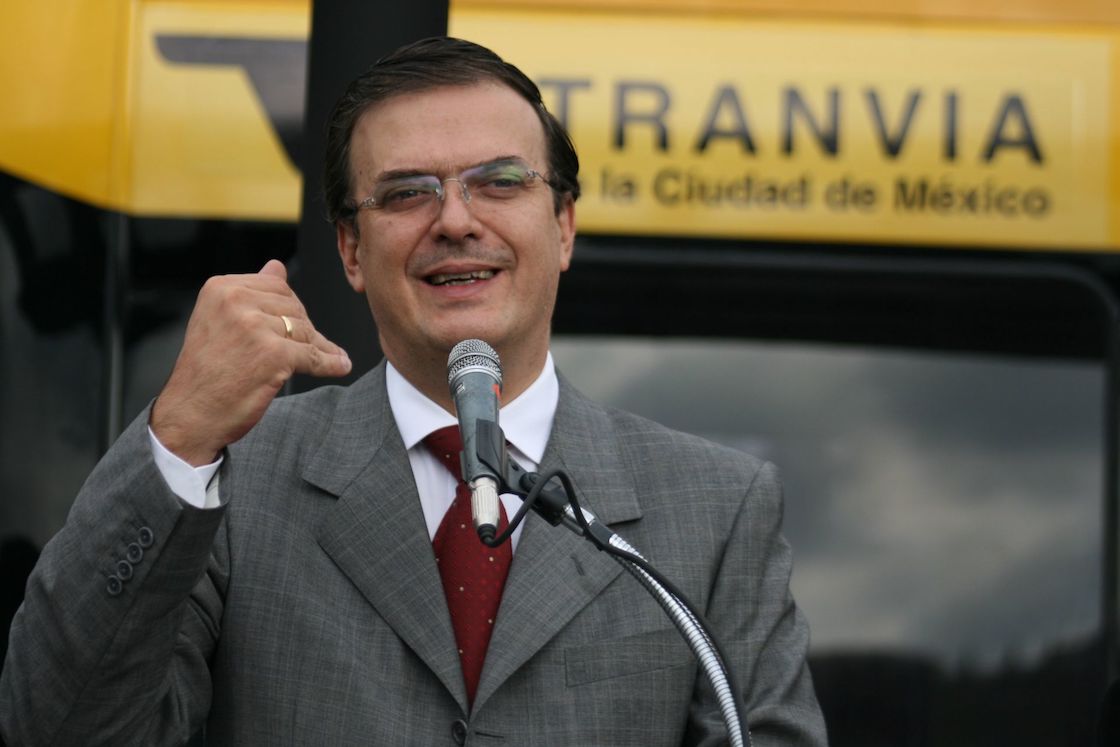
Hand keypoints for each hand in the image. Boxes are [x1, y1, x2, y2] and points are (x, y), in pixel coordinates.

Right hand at [150, 260, 351, 464]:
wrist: (190, 415)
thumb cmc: (205, 373)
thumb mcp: (220, 321)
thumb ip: (252, 293)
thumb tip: (277, 266)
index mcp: (222, 288)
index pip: (276, 285)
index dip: (289, 309)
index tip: (292, 328)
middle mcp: (236, 301)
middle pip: (293, 307)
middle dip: (303, 328)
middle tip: (306, 348)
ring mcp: (255, 327)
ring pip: (304, 330)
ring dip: (317, 347)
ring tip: (327, 358)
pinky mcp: (274, 354)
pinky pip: (314, 355)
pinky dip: (329, 363)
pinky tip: (339, 366)